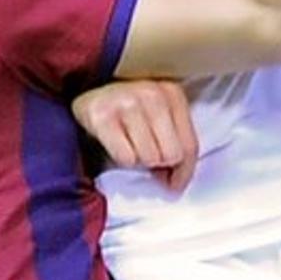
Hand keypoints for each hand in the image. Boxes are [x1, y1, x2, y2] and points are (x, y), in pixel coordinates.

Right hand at [71, 77, 199, 192]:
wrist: (90, 96)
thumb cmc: (129, 113)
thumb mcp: (159, 121)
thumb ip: (175, 145)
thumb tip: (176, 184)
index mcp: (173, 94)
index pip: (190, 145)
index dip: (184, 172)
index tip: (175, 185)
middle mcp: (152, 94)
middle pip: (171, 155)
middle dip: (159, 164)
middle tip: (146, 157)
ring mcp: (127, 103)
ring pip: (148, 158)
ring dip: (138, 160)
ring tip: (129, 146)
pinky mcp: (102, 116)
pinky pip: (125, 157)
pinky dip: (121, 159)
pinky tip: (116, 144)